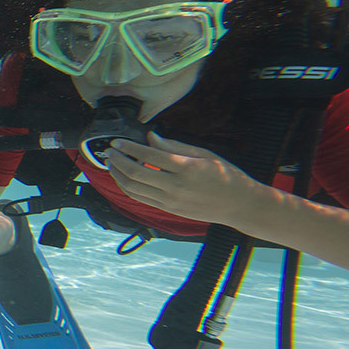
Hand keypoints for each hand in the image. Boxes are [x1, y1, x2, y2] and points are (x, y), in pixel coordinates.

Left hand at [107, 132, 263, 228]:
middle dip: (118, 161)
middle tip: (109, 151)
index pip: (149, 156)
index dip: (129, 147)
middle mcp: (175, 186)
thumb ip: (174, 146)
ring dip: (118, 175)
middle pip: (136, 173)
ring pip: (134, 189)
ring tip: (111, 164)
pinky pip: (141, 199)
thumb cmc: (226, 175)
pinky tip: (124, 178)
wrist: (239, 205)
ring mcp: (170, 201)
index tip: (117, 141)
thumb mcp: (204, 154)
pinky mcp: (169, 210)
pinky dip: (128, 188)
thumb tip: (150, 137)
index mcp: (186, 168)